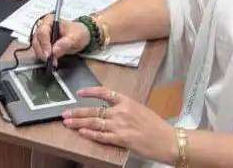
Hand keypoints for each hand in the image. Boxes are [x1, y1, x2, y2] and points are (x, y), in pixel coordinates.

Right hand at [32, 15, 89, 67]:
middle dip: (42, 51)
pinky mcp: (43, 43)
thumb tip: (54, 50)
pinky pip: (39, 50)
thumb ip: (65, 43)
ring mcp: (43, 36)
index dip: (45, 44)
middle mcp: (44, 27)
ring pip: (36, 46)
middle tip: (49, 59)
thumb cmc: (78, 32)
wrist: (81, 36)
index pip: (43, 32)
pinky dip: (43, 56)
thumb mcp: (75, 37)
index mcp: (50, 20)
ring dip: (42, 55)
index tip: (49, 54)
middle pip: (37, 39)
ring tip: (51, 61)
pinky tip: (50, 60)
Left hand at [62, 88, 177, 164]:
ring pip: (94, 122)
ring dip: (78, 122)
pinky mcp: (121, 139)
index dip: (90, 92)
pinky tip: (82, 132)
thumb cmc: (156, 126)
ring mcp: (120, 126)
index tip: (79, 93)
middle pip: (94, 110)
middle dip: (77, 112)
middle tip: (65, 113)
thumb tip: (110, 110)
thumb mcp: (140, 110)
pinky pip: (102, 136)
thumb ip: (125, 108)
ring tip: (68, 123)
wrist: (168, 140)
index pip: (104, 92)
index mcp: (127, 101)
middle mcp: (121, 112)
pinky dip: (90, 134)